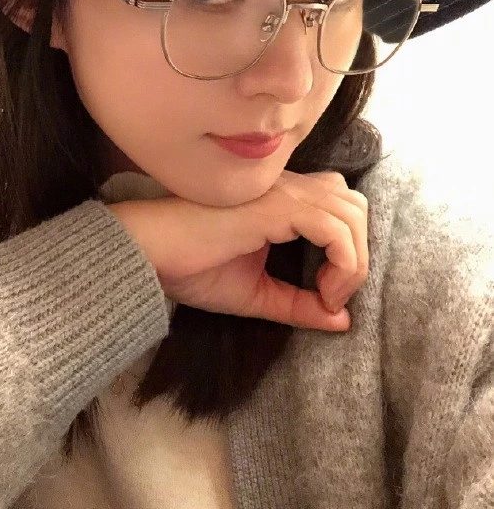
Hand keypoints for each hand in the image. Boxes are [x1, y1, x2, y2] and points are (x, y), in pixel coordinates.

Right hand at [107, 169, 367, 331]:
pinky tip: (323, 292)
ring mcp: (281, 193)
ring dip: (354, 261)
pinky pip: (334, 229)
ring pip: (351, 214)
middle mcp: (285, 188)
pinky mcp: (275, 207)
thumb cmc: (192, 266)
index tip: (326, 296)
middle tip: (332, 294)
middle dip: (358, 252)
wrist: (150, 254)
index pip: (340, 207)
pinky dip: (343, 262)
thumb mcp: (256, 294)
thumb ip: (298, 304)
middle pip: (353, 204)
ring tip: (328, 295)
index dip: (348, 250)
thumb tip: (343, 321)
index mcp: (280, 200)